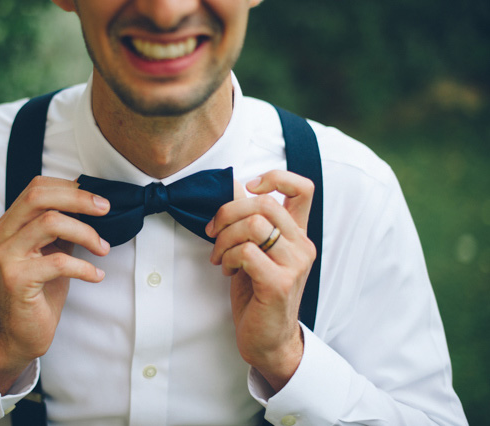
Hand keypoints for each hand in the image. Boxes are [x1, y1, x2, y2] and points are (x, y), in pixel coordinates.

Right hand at [0, 176, 110, 393]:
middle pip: (39, 197)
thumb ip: (64, 226)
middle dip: (79, 199)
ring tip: (102, 248)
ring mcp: (6, 257)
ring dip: (86, 233)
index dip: (69, 188)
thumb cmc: (40, 290)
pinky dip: (84, 266)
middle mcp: (1, 236)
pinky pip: (58, 262)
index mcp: (9, 224)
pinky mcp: (17, 280)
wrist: (20, 333)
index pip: (36, 188)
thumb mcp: (53, 250)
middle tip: (105, 209)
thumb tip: (92, 202)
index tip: (97, 199)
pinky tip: (96, 275)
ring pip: (50, 223)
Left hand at [206, 170, 315, 391]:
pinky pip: (246, 251)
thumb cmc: (258, 295)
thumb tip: (234, 185)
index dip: (275, 177)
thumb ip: (248, 220)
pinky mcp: (279, 283)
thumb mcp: (253, 252)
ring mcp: (294, 264)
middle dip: (227, 213)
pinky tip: (227, 270)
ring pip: (252, 224)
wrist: (268, 340)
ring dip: (224, 238)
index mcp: (297, 234)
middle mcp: (302, 246)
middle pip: (264, 203)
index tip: (249, 188)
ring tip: (219, 256)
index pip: (303, 189)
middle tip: (213, 233)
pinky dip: (228, 257)